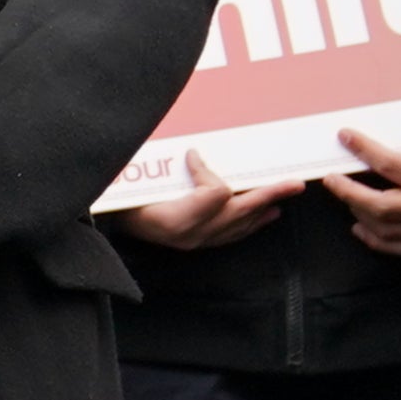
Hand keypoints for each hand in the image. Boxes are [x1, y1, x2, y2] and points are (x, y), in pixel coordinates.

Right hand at [117, 147, 283, 252]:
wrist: (105, 223)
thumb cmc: (117, 199)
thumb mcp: (133, 180)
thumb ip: (164, 169)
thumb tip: (195, 155)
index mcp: (174, 220)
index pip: (215, 194)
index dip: (209, 173)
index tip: (194, 155)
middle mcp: (189, 236)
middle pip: (238, 212)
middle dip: (268, 195)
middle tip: (295, 183)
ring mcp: (193, 243)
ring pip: (239, 226)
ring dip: (263, 210)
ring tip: (285, 198)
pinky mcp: (195, 244)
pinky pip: (230, 236)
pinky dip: (250, 225)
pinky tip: (264, 217)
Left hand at [320, 122, 400, 256]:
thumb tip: (365, 142)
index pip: (392, 165)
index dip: (365, 149)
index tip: (345, 137)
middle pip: (382, 206)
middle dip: (350, 192)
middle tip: (332, 179)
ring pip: (384, 229)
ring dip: (358, 213)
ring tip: (346, 196)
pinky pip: (395, 247)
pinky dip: (372, 238)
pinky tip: (358, 225)